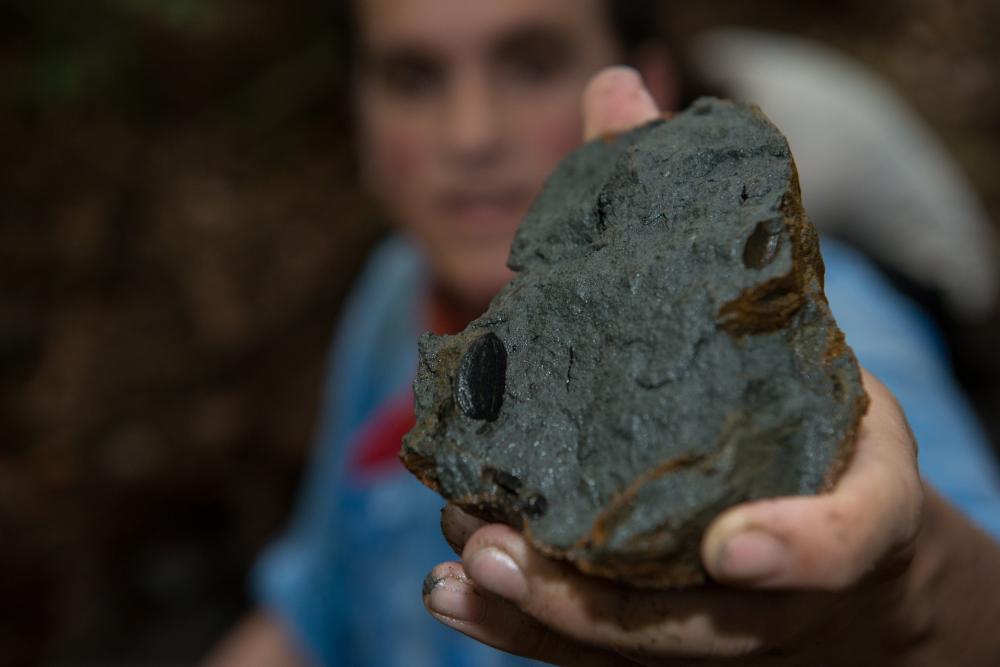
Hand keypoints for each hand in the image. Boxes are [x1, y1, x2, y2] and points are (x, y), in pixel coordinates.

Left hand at [420, 68, 932, 664]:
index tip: (737, 546)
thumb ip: (695, 217)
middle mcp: (777, 577)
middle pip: (698, 621)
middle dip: (601, 598)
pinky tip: (450, 589)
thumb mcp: (782, 316)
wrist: (831, 519)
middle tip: (508, 551)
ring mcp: (717, 617)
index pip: (846, 538)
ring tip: (460, 562)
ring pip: (629, 643)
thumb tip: (612, 87)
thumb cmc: (807, 415)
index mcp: (847, 503)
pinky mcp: (661, 625)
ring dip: (540, 616)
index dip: (800, 547)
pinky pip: (591, 647)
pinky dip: (520, 628)